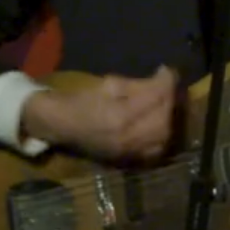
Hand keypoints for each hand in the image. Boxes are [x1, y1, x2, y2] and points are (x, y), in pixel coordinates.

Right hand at [21, 65, 176, 162]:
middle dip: (169, 99)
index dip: (166, 81)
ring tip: (165, 102)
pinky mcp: (128, 159)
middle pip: (163, 118)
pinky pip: (155, 150)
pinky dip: (163, 135)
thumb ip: (138, 85)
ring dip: (168, 116)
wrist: (60, 126)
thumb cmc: (80, 99)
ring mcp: (129, 151)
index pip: (155, 97)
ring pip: (163, 136)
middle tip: (167, 86)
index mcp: (120, 115)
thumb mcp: (108, 84)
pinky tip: (160, 122)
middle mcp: (128, 137)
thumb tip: (161, 79)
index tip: (167, 70)